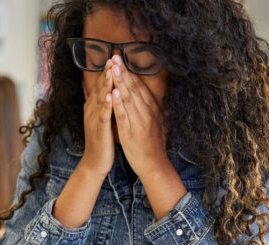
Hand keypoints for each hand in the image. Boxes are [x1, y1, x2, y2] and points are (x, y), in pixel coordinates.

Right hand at [79, 59, 114, 176]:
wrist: (95, 161)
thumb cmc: (101, 139)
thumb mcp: (101, 118)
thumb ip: (102, 104)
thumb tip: (103, 90)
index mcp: (94, 107)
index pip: (101, 85)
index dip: (107, 71)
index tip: (114, 57)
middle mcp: (91, 110)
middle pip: (100, 87)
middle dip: (107, 72)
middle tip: (113, 57)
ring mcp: (94, 119)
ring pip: (100, 98)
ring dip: (106, 84)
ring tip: (111, 70)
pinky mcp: (99, 130)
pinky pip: (103, 115)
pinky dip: (106, 104)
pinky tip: (110, 95)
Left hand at [110, 55, 167, 177]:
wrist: (154, 163)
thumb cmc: (152, 143)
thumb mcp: (155, 121)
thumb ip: (150, 107)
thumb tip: (145, 94)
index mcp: (151, 109)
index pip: (139, 86)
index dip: (129, 71)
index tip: (121, 58)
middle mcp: (146, 112)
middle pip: (134, 88)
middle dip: (123, 71)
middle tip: (115, 56)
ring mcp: (139, 122)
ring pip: (128, 98)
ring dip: (121, 82)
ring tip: (114, 68)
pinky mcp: (131, 132)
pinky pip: (124, 116)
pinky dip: (119, 103)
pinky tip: (114, 92)